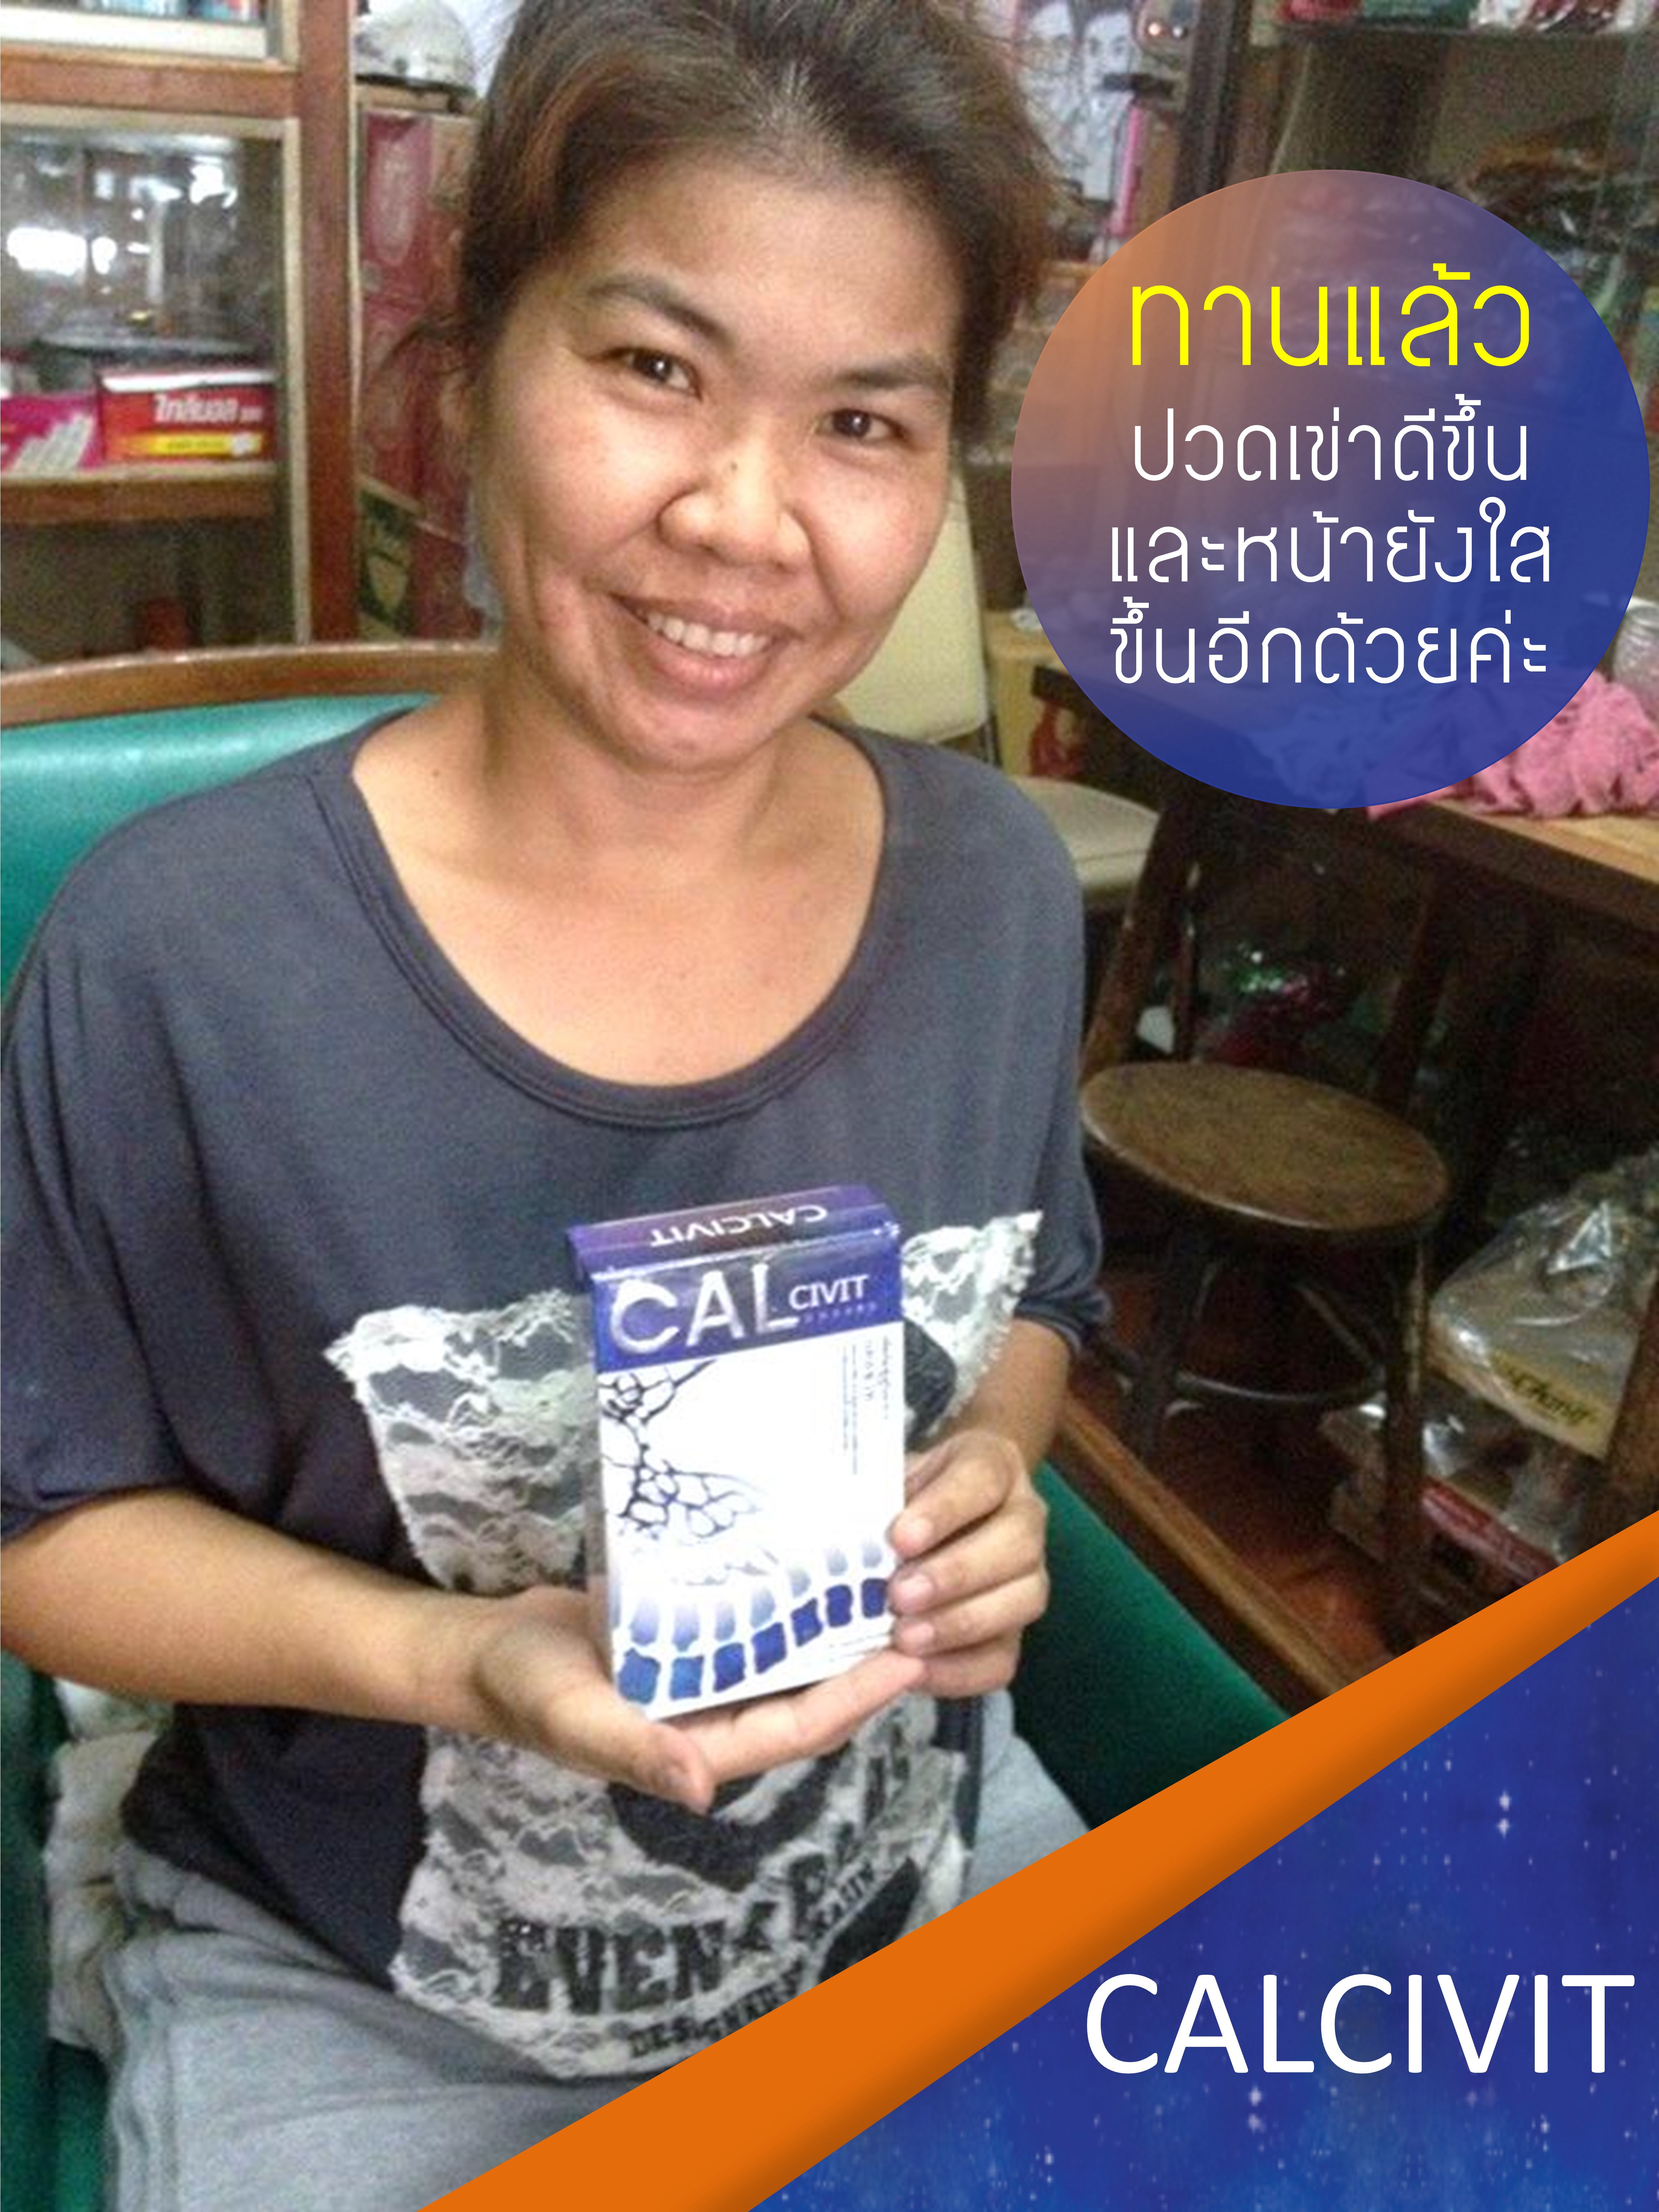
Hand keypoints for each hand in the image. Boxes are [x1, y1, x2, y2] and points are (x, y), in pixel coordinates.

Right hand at [463, 1584, 923, 1813]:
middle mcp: (714, 1716)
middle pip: (809, 1694)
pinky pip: (754, 1626)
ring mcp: (705, 1679)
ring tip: (888, 1582)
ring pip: (789, 1659)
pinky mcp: (691, 1643)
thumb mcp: (573, 1718)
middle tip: (921, 1610)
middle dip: (864, 1661)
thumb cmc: (526, 1688)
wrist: (488, 1652)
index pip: (798, 1728)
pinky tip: (819, 1563)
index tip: (907, 1658)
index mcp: (699, 1746)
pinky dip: (788, 1603)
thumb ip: (635, 1752)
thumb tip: (701, 1787)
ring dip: (834, 1630)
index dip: (854, 1699)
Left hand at [885, 1427, 1049, 1696]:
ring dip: (961, 1624)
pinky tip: (916, 1671)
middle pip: (1015, 1544)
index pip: (981, 1478)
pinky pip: (1003, 1658)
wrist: (924, 1524)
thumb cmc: (900, 1497)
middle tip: (900, 1595)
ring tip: (906, 1638)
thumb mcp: (888, 1479)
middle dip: (956, 1573)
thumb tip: (844, 1535)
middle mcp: (1025, 1518)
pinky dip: (961, 1670)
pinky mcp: (1014, 1631)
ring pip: (1021, 1601)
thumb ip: (876, 1498)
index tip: (901, 1537)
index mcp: (994, 1466)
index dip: (945, 1509)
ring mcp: (1028, 1577)